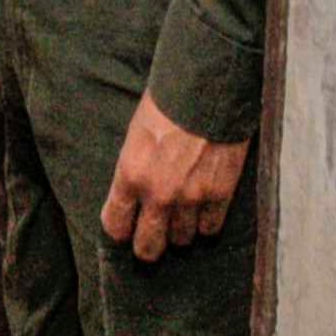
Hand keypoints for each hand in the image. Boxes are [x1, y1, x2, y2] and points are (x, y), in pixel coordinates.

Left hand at [101, 94, 250, 260]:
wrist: (209, 88)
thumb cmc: (168, 103)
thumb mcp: (136, 136)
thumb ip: (134, 170)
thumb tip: (136, 194)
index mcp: (130, 175)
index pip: (115, 225)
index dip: (120, 231)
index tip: (125, 230)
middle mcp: (158, 194)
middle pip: (148, 246)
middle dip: (147, 247)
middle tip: (151, 241)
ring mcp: (191, 197)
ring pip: (181, 239)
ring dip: (180, 231)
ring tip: (182, 219)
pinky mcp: (220, 194)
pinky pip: (211, 228)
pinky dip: (207, 224)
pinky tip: (205, 213)